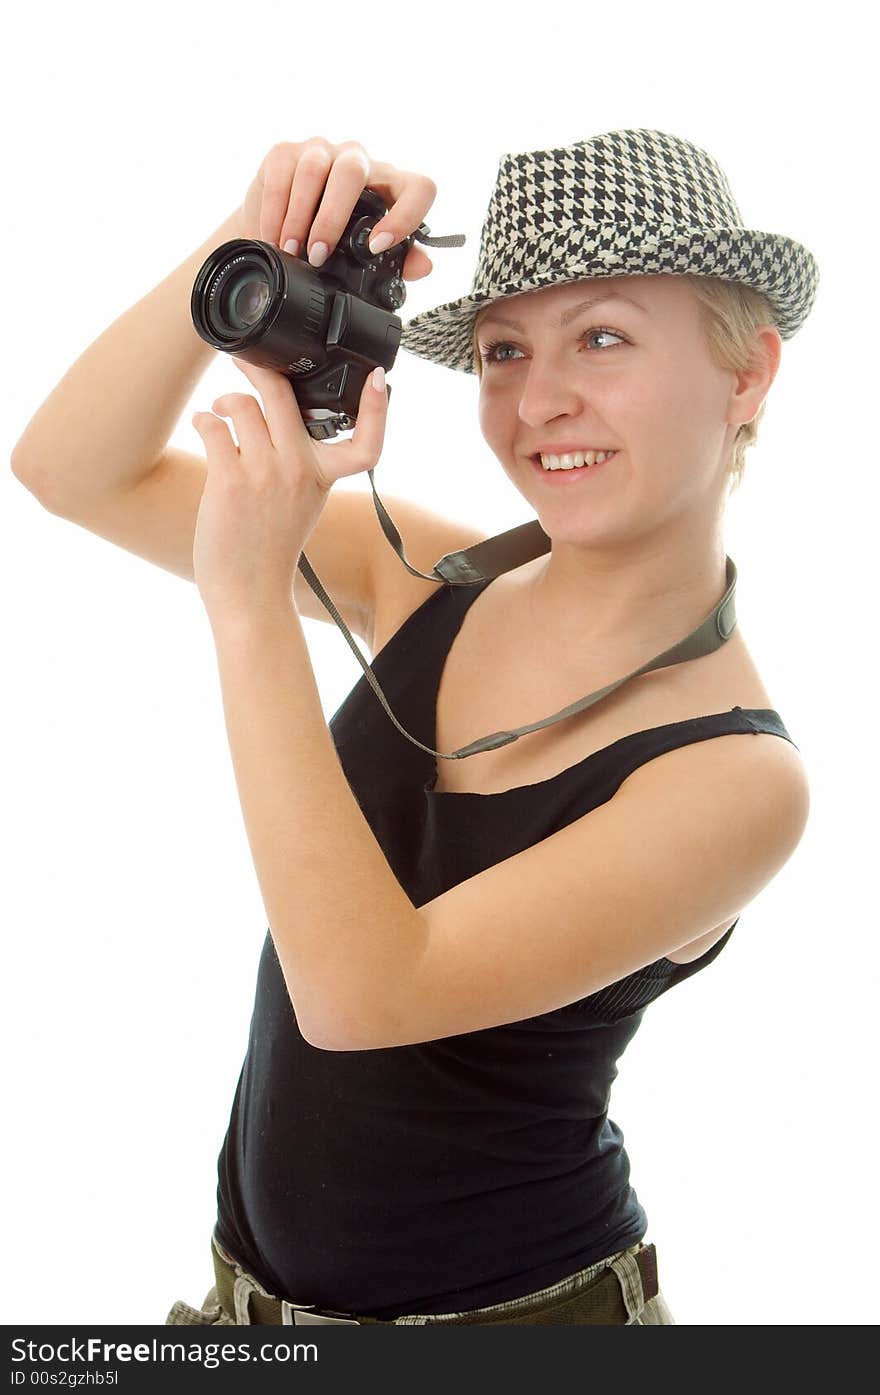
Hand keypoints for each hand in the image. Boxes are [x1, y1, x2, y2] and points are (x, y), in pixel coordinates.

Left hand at [191, 356, 387, 622]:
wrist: (250, 592)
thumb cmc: (270, 548)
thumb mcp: (303, 504)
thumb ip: (302, 465)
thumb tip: (273, 415)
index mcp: (323, 477)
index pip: (366, 444)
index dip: (377, 410)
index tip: (375, 378)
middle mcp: (300, 471)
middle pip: (283, 396)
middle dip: (258, 368)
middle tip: (244, 359)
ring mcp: (266, 474)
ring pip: (243, 406)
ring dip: (225, 402)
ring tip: (219, 412)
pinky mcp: (231, 481)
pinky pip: (214, 427)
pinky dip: (205, 421)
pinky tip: (205, 427)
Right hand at [239, 137, 436, 278]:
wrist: (282, 226)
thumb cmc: (333, 239)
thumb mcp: (364, 254)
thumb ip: (398, 261)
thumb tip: (422, 266)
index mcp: (389, 186)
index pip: (417, 188)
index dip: (405, 216)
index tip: (376, 247)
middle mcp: (359, 161)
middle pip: (352, 173)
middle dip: (332, 219)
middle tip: (319, 257)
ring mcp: (321, 152)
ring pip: (314, 171)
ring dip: (300, 217)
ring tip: (293, 252)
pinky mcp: (286, 152)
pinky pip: (281, 177)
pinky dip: (275, 213)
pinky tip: (274, 238)